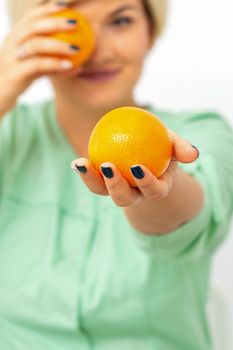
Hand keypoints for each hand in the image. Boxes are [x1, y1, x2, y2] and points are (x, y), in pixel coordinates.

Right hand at [0, 1, 78, 115]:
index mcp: (15, 36)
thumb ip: (51, 61)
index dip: (47, 8)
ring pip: (35, 44)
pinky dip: (55, 64)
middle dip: (55, 21)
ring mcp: (12, 57)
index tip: (66, 5)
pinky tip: (69, 66)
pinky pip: (37, 65)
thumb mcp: (35, 66)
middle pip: (33, 26)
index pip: (30, 16)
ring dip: (58, 44)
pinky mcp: (15, 73)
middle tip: (75, 23)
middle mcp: (12, 43)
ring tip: (76, 49)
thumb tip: (77, 63)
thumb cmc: (19, 78)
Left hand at [71, 130, 198, 206]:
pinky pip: (92, 178)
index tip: (137, 168)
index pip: (153, 191)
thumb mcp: (173, 143)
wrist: (146, 151)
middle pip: (124, 199)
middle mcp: (135, 193)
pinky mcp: (102, 182)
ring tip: (82, 164)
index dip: (146, 183)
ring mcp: (116, 189)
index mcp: (155, 188)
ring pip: (103, 192)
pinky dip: (84, 171)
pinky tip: (76, 161)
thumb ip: (182, 148)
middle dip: (115, 187)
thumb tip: (193, 154)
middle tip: (108, 167)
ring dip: (91, 180)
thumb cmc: (161, 146)